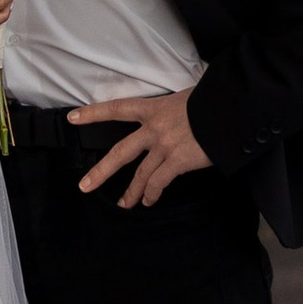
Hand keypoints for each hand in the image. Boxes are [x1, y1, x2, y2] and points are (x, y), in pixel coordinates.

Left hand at [71, 86, 210, 207]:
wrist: (229, 109)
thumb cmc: (211, 101)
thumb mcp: (184, 98)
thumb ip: (172, 111)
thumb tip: (173, 119)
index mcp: (153, 108)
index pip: (117, 109)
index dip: (93, 113)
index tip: (73, 118)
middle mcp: (154, 128)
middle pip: (120, 152)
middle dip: (101, 171)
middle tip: (85, 186)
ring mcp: (165, 146)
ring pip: (141, 174)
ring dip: (132, 192)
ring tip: (125, 204)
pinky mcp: (178, 161)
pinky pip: (159, 182)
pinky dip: (152, 193)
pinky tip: (149, 201)